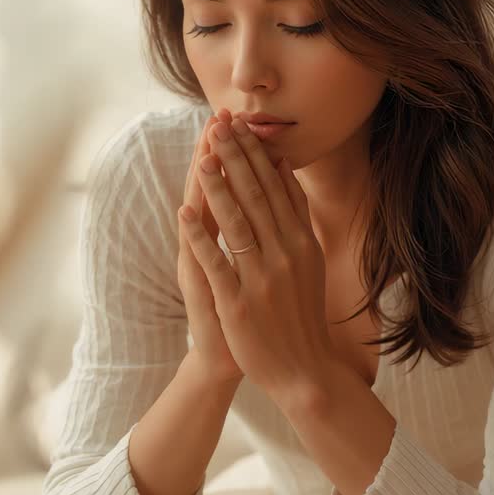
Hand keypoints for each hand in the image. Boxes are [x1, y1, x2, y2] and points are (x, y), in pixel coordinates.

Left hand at [178, 116, 335, 405]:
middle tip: (219, 124)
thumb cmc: (300, 312)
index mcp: (301, 242)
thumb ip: (297, 216)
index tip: (240, 124)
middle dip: (236, 158)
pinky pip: (216, 262)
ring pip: (236, 223)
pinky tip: (184, 213)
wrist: (302, 370)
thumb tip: (284, 168)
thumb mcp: (309, 260)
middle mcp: (285, 255)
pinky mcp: (239, 302)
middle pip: (257, 196)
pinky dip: (200, 236)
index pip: (276, 188)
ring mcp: (262, 278)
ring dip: (218, 187)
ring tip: (203, 157)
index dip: (257, 154)